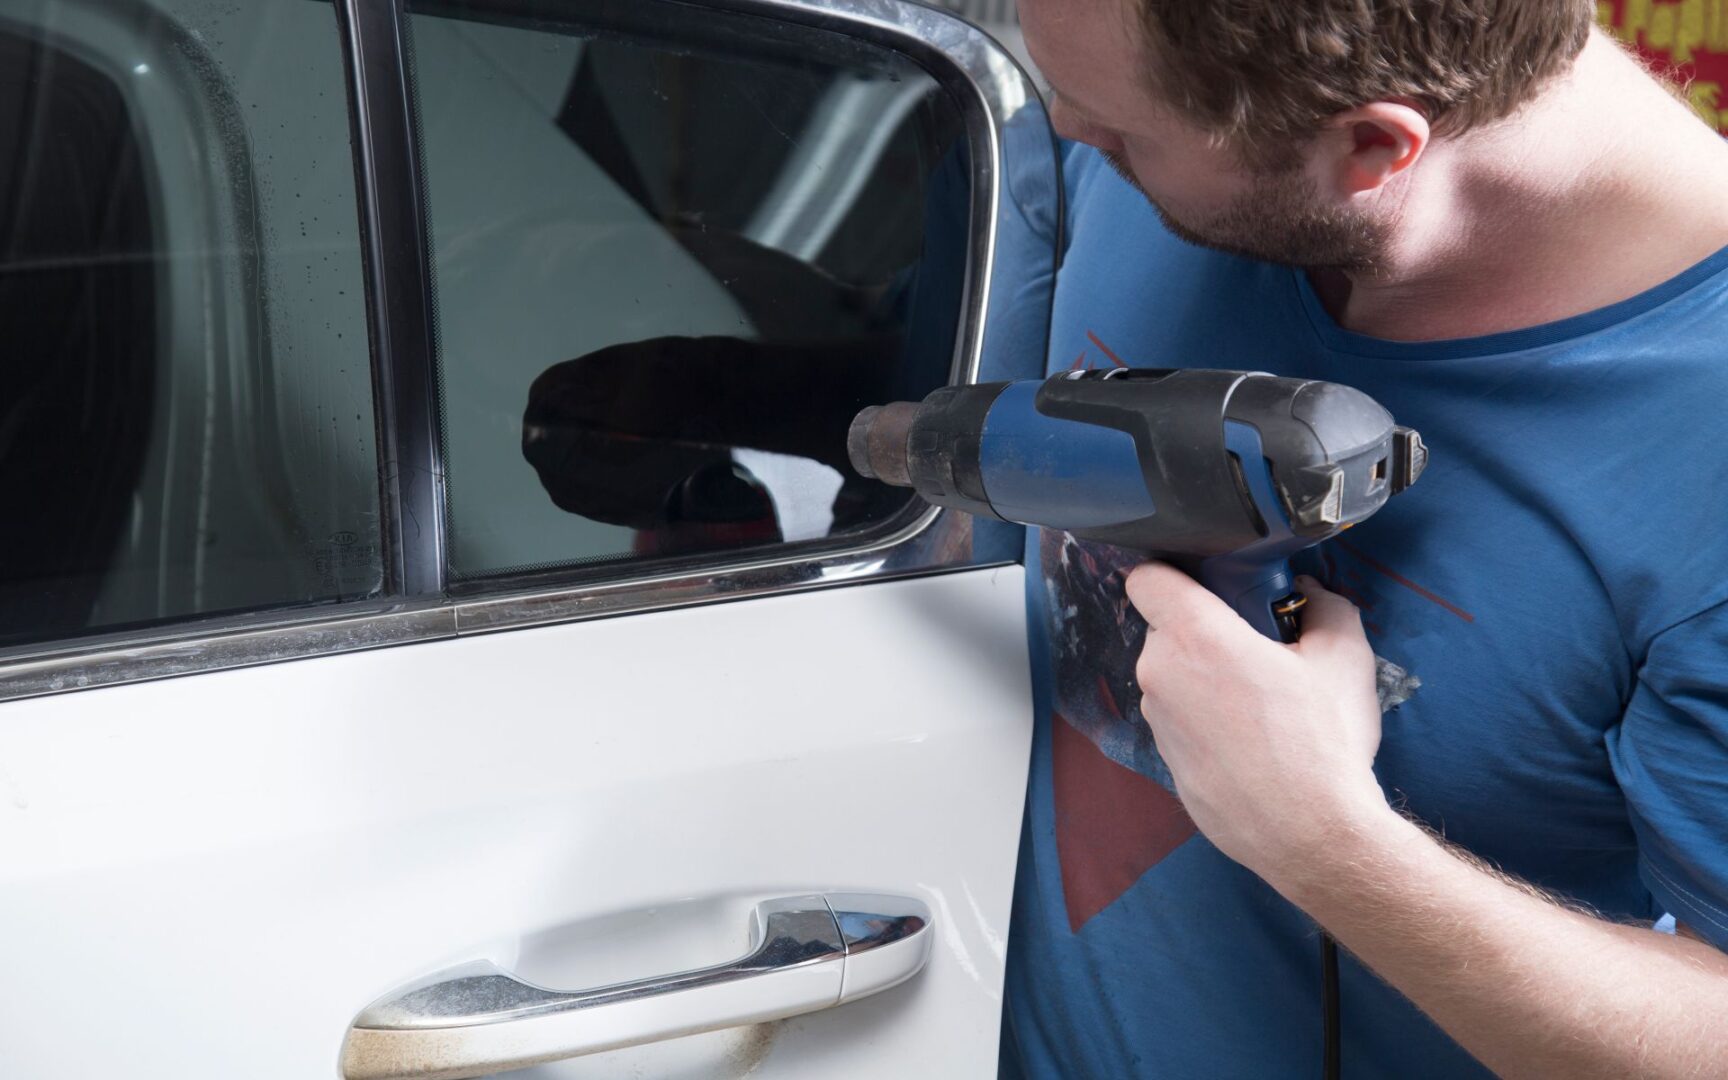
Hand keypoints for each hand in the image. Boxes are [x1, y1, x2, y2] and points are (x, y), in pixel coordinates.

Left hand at [1125, 563, 1390, 883]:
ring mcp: (1158, 721)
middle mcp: (1161, 674)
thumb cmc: (1322, 743)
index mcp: (1194, 636)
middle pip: (1167, 629)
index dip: (1173, 574)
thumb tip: (1310, 595)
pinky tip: (1251, 742)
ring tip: (1262, 703)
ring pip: (1173, 677)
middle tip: (1258, 649)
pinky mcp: (1165, 760)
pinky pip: (1181, 721)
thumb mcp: (1344, 657)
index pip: (1147, 578)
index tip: (1208, 585)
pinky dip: (1206, 721)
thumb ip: (1325, 607)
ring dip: (1205, 679)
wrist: (1311, 834)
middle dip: (1206, 631)